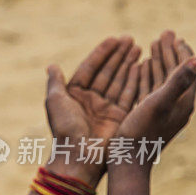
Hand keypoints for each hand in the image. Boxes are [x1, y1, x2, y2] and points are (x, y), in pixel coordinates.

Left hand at [45, 36, 140, 184]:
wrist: (79, 155)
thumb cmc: (64, 128)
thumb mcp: (55, 101)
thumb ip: (55, 82)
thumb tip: (52, 65)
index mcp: (74, 95)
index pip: (89, 68)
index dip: (101, 53)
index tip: (113, 39)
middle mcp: (91, 100)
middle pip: (107, 72)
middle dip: (118, 56)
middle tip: (131, 39)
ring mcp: (106, 108)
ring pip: (119, 81)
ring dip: (129, 64)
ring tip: (140, 47)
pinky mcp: (120, 117)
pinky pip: (129, 95)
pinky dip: (136, 80)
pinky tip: (143, 66)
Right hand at [117, 38, 195, 162]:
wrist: (127, 161)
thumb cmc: (142, 133)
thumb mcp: (160, 103)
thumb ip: (179, 81)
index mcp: (183, 101)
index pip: (187, 70)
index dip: (181, 52)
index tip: (173, 36)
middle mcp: (175, 105)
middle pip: (175, 72)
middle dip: (169, 52)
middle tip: (163, 34)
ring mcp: (162, 110)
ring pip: (161, 80)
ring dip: (157, 61)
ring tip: (152, 45)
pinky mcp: (147, 115)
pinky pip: (149, 89)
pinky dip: (146, 75)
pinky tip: (139, 67)